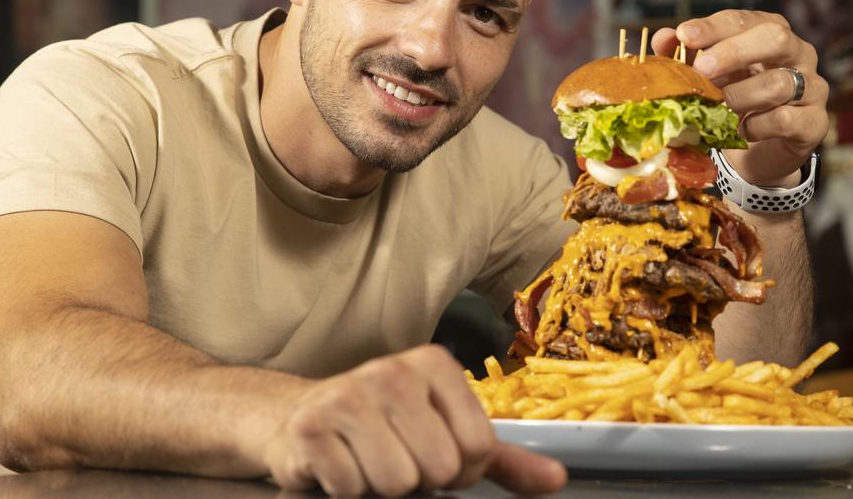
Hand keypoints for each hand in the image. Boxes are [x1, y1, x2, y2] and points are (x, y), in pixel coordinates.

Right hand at [263, 344, 566, 495]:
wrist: (296, 418)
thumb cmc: (382, 427)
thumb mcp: (445, 432)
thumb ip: (503, 458)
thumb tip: (556, 479)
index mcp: (434, 365)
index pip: (479, 449)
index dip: (459, 471)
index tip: (430, 452)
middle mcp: (392, 371)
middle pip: (439, 468)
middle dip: (419, 479)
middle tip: (395, 458)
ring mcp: (348, 396)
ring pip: (398, 483)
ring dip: (382, 487)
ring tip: (367, 462)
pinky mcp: (311, 429)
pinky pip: (353, 489)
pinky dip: (347, 490)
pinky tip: (338, 466)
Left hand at [652, 10, 828, 185]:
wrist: (755, 155)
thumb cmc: (732, 103)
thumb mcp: (706, 78)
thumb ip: (685, 56)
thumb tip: (662, 38)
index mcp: (770, 33)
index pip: (744, 19)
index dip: (713, 27)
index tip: (684, 36)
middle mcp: (798, 54)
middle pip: (776, 38)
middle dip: (735, 52)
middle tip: (702, 70)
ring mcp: (812, 88)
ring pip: (781, 83)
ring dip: (741, 95)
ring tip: (717, 107)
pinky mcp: (814, 123)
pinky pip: (785, 119)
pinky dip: (755, 126)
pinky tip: (738, 130)